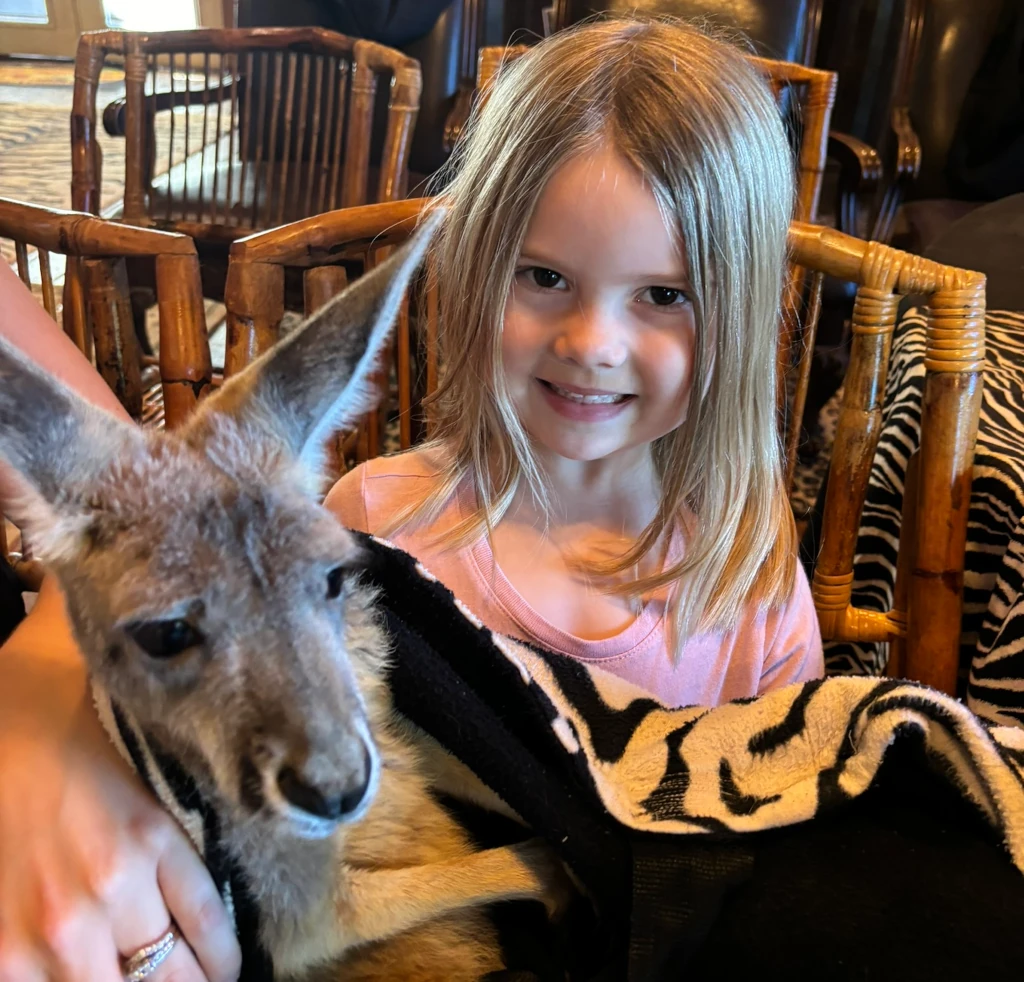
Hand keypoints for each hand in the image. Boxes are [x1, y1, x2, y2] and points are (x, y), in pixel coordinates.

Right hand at [0, 590, 240, 981]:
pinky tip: (89, 974)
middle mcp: (109, 886)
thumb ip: (191, 811)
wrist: (0, 727)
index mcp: (151, 836)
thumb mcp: (152, 767)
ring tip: (155, 980)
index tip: (226, 969)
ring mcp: (55, 924)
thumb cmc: (77, 735)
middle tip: (196, 981)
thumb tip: (240, 845)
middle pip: (171, 979)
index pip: (212, 927)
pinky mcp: (4, 949)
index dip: (224, 961)